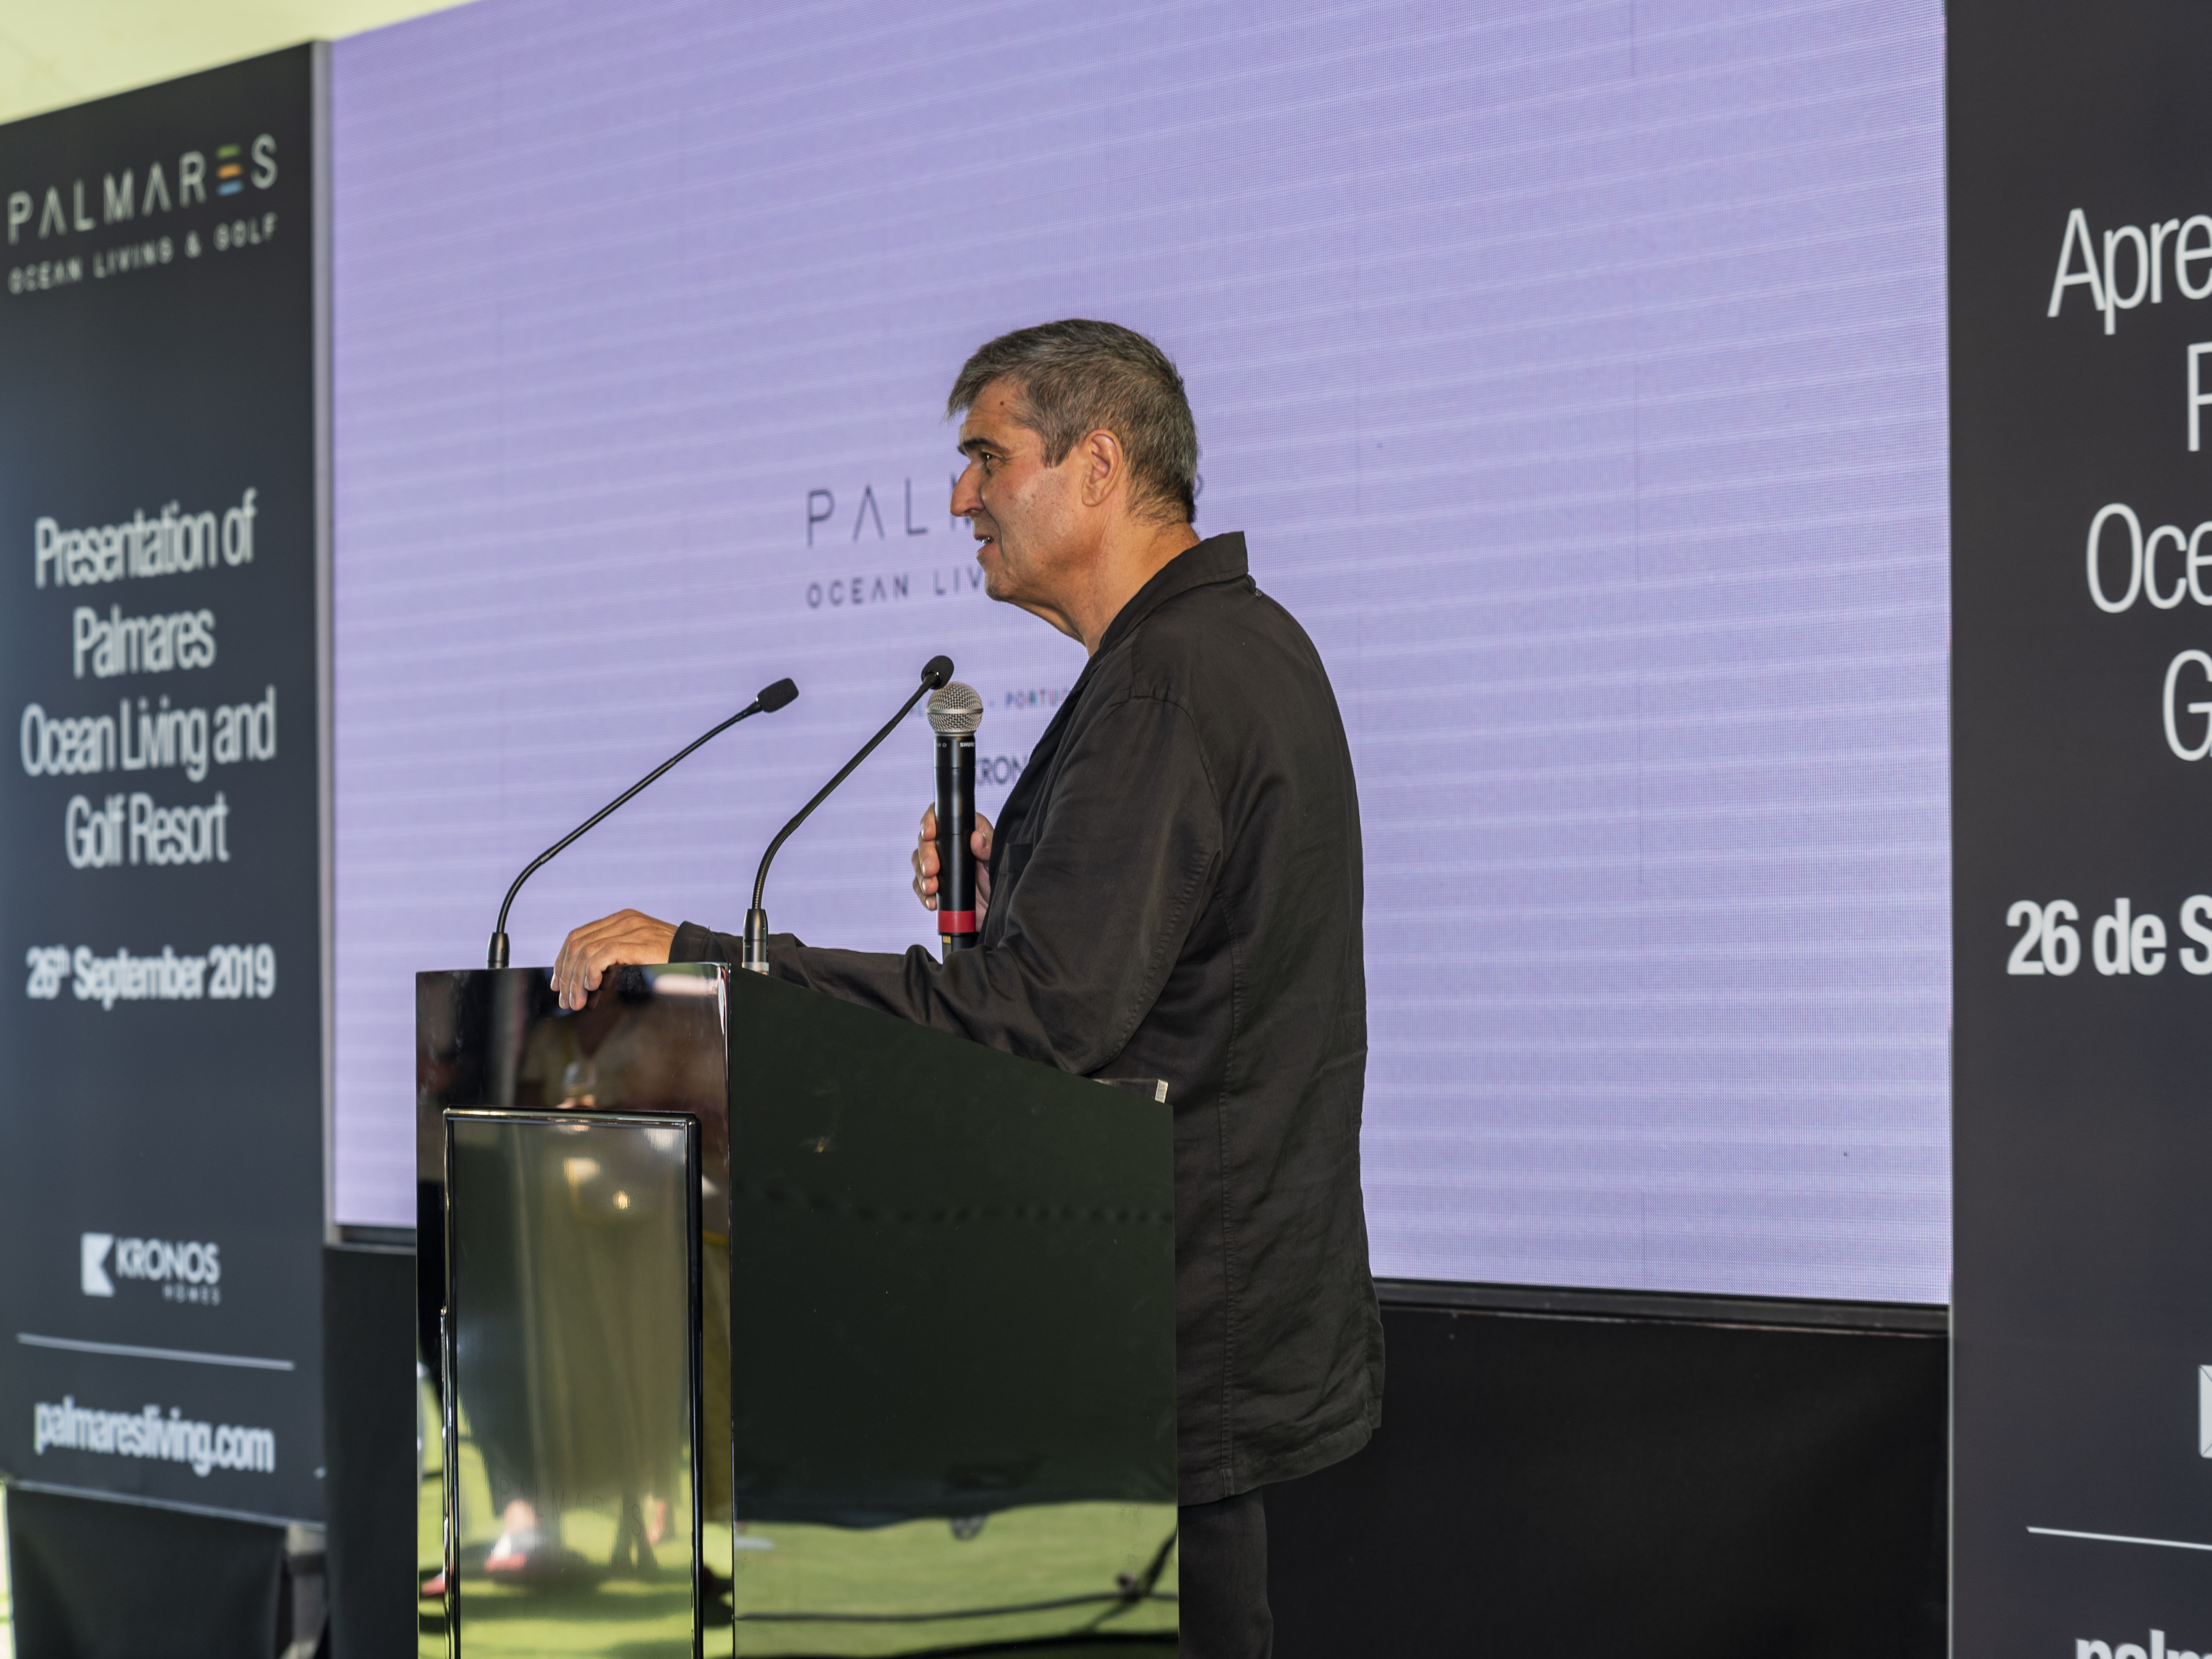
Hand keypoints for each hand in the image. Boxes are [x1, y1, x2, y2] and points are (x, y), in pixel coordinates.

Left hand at [552, 909, 675, 1010]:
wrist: (704, 956)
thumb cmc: (674, 960)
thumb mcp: (638, 956)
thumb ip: (614, 962)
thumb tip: (586, 985)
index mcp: (620, 921)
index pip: (578, 937)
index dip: (562, 961)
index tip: (558, 984)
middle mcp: (622, 921)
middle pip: (577, 944)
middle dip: (566, 975)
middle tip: (566, 1000)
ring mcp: (630, 928)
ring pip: (585, 951)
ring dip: (576, 980)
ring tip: (578, 1002)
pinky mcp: (638, 941)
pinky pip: (603, 954)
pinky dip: (591, 971)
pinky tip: (593, 987)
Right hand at [912, 806, 993, 921]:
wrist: (999, 910)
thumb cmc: (1002, 879)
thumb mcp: (998, 861)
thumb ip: (989, 847)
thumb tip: (976, 838)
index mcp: (965, 831)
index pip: (941, 818)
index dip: (930, 821)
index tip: (929, 833)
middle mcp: (950, 846)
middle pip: (925, 842)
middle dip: (925, 856)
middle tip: (931, 870)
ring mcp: (942, 866)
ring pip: (919, 864)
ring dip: (922, 877)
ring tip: (931, 888)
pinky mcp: (937, 885)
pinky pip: (921, 886)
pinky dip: (923, 894)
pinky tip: (932, 901)